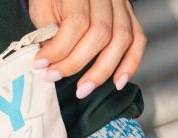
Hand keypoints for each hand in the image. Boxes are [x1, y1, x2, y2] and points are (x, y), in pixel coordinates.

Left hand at [28, 0, 146, 98]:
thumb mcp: (43, 7)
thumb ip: (47, 31)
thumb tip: (49, 62)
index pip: (77, 22)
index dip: (58, 48)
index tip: (40, 64)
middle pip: (100, 34)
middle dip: (75, 63)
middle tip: (53, 76)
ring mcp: (121, 4)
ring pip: (121, 40)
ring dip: (101, 71)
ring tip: (82, 89)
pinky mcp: (129, 15)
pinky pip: (137, 39)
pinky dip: (130, 63)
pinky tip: (118, 82)